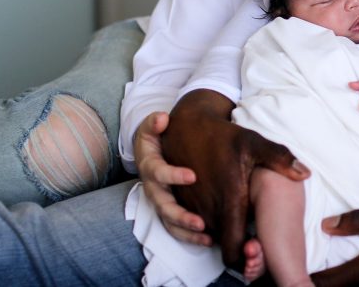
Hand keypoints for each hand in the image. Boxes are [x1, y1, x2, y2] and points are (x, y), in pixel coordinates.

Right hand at [134, 111, 208, 244]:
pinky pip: (176, 229)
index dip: (173, 175)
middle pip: (163, 206)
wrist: (151, 149)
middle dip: (181, 215)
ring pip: (169, 222)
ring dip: (186, 230)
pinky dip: (190, 236)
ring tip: (206, 234)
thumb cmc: (157, 138)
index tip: (192, 176)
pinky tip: (209, 239)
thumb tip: (161, 119)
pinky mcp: (168, 211)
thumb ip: (154, 122)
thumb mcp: (153, 126)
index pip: (158, 172)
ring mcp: (160, 202)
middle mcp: (153, 188)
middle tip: (199, 221)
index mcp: (150, 166)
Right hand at [161, 89, 310, 266]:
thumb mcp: (253, 142)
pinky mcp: (181, 206)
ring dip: (222, 232)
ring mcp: (191, 211)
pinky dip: (206, 224)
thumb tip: (305, 173)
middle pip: (224, 245)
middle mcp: (206, 213)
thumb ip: (279, 159)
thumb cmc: (224, 137)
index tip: (258, 243)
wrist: (187, 127)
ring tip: (239, 218)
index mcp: (228, 203)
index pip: (234, 250)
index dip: (247, 254)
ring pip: (209, 236)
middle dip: (238, 243)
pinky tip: (222, 208)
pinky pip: (194, 227)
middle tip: (254, 231)